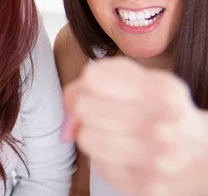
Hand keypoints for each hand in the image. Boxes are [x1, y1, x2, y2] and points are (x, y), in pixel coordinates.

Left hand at [62, 57, 207, 195]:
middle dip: (89, 109)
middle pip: (84, 107)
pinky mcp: (144, 186)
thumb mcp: (143, 81)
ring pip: (86, 138)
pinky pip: (97, 164)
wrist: (203, 155)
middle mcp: (161, 125)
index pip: (93, 77)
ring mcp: (154, 160)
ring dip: (94, 135)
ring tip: (115, 135)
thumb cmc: (161, 111)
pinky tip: (125, 155)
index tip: (98, 91)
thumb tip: (68, 111)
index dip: (87, 84)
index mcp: (162, 91)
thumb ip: (98, 79)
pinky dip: (105, 158)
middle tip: (107, 115)